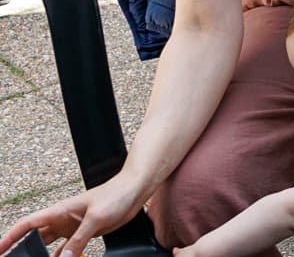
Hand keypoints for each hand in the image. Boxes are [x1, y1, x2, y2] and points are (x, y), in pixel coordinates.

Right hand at [0, 174, 146, 256]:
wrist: (135, 189)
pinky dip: (61, 256)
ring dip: (39, 254)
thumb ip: (78, 239)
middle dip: (20, 248)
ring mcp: (72, 226)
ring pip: (49, 244)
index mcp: (59, 211)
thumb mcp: (95, 218)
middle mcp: (62, 219)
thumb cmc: (115, 194)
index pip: (27, 224)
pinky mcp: (85, 232)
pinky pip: (67, 248)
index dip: (10, 236)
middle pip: (34, 236)